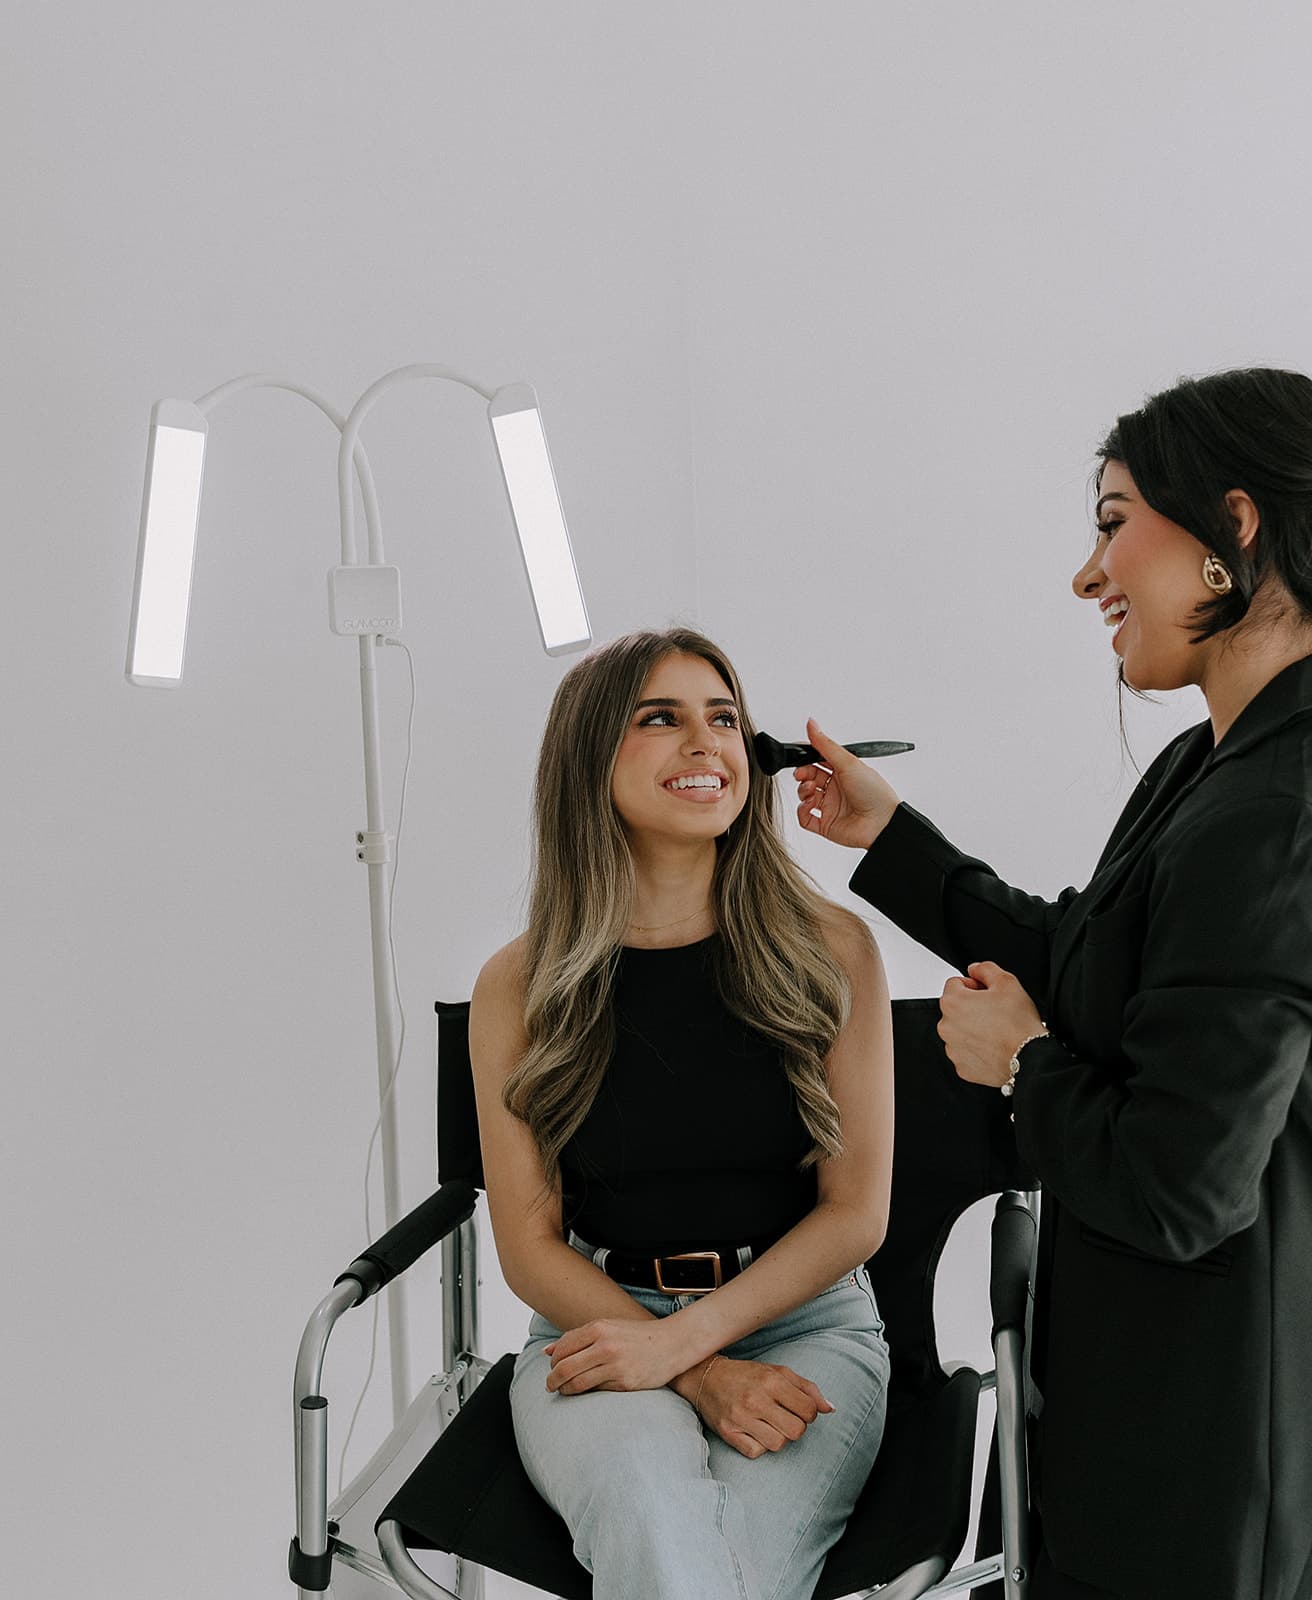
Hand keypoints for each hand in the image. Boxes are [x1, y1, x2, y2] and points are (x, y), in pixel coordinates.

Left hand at [545, 1317, 682, 1394]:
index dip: (552, 1362)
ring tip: (564, 1391)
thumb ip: (576, 1337)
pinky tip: (587, 1390)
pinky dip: (587, 1392)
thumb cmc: (636, 1335)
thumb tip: (547, 1352)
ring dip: (565, 1390)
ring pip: (578, 1383)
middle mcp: (605, 1346)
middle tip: (550, 1386)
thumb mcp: (607, 1327)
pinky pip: (597, 1391)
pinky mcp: (625, 1383)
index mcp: (598, 1328)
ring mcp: (616, 1365)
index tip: (551, 1368)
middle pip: (565, 1368)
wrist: (671, 1344)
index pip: (562, 1349)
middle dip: (552, 1380)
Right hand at [677, 1355, 833, 1458]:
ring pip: (778, 1445)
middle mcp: (756, 1399)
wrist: (706, 1377)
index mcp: (771, 1381)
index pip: (809, 1411)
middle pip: (796, 1431)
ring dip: (778, 1438)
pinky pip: (756, 1452)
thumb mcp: (777, 1372)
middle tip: (785, 1418)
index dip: (809, 1414)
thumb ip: (807, 1388)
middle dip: (796, 1427)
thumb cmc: (747, 1375)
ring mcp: (740, 1417)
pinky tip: (754, 1432)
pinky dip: (759, 1446)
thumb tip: (831, 1409)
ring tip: (769, 1426)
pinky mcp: (728, 1433)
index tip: (799, 1410)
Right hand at [794, 719, 899, 849]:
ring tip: (811, 789)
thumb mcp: (848, 762)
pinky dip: (802, 810)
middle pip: (809, 777)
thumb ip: (825, 745)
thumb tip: (812, 723)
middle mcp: (836, 788)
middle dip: (802, 773)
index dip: (807, 757)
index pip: (818, 760)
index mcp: (843, 771)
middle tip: (802, 773)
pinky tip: (810, 804)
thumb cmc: (874, 792)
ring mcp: (829, 806)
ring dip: (803, 790)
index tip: (799, 754)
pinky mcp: (825, 824)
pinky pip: (804, 817)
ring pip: (804, 795)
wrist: (883, 823)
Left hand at [938, 961, 1043, 1087]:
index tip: (988, 994)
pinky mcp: (962, 1067)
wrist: (1030, 1058)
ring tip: (996, 1031)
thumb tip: (974, 969)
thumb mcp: (1007, 982)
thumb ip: (985, 969)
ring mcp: (953, 1049)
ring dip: (973, 1028)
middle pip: (956, 1008)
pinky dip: (977, 1048)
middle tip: (995, 1012)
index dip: (974, 985)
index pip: (955, 984)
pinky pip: (966, 1052)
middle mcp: (946, 1026)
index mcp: (952, 1003)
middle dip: (972, 1007)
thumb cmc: (1019, 1024)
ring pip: (960, 1031)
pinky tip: (993, 1046)